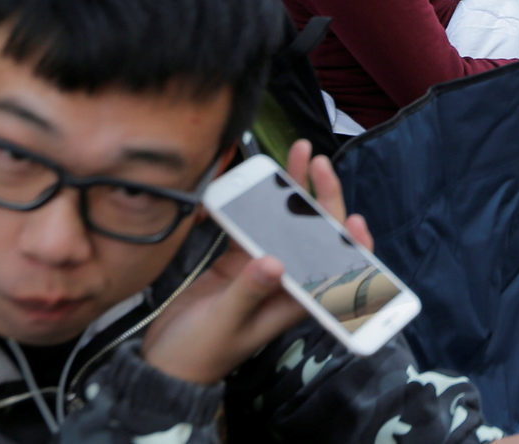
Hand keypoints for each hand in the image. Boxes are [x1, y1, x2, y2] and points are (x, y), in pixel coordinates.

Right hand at [141, 140, 373, 386]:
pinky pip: (253, 225)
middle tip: (316, 162)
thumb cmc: (200, 354)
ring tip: (296, 154)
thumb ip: (248, 293)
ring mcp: (262, 269)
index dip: (349, 244)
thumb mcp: (226, 324)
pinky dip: (255, 203)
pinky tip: (257, 179)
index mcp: (293, 303)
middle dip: (320, 198)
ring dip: (292, 192)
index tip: (354, 217)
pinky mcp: (237, 262)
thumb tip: (273, 261)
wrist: (164, 364)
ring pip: (286, 224)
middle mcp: (285, 282)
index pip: (334, 271)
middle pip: (313, 236)